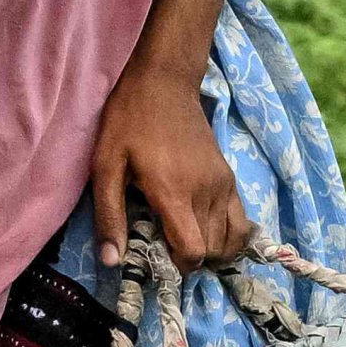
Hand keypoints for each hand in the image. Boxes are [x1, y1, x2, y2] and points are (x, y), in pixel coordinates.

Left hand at [91, 0, 245, 266]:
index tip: (156, 258)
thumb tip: (112, 262)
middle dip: (190, 260)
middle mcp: (207, 192)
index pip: (194, 251)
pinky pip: (240, 220)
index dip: (178, 265)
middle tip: (163, 247)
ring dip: (210, 250)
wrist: (165, 81)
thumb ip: (110, 215)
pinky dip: (227, 235)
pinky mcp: (230, 177)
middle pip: (213, 251)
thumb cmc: (128, 120)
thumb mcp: (105, 165)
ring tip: (182, 239)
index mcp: (175, 192)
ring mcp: (224, 184)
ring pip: (231, 240)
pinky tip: (202, 229)